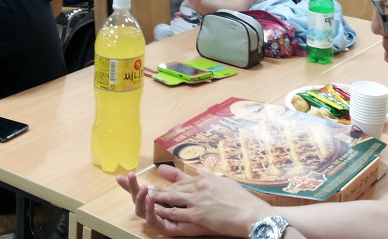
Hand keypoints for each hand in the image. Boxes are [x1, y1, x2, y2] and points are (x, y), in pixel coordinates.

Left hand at [118, 165, 261, 236]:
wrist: (251, 213)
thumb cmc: (241, 200)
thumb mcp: (222, 183)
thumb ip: (207, 177)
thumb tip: (196, 172)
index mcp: (204, 179)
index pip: (180, 181)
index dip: (165, 183)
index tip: (152, 181)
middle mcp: (198, 187)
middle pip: (172, 188)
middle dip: (154, 188)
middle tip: (135, 185)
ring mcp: (197, 201)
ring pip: (171, 199)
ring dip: (155, 198)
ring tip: (141, 196)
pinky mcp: (199, 215)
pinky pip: (177, 214)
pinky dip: (164, 212)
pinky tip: (155, 212)